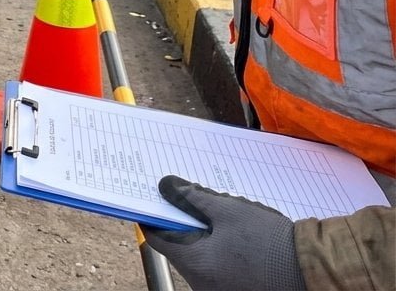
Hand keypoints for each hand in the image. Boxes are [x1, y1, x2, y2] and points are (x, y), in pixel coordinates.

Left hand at [143, 175, 305, 290]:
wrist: (311, 268)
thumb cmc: (271, 241)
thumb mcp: (228, 210)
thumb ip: (192, 198)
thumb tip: (166, 186)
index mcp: (195, 264)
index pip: (158, 238)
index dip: (155, 216)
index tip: (156, 201)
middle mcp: (200, 284)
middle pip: (179, 248)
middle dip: (184, 224)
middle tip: (193, 203)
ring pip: (198, 258)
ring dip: (203, 237)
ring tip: (222, 219)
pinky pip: (215, 268)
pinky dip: (218, 251)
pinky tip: (233, 237)